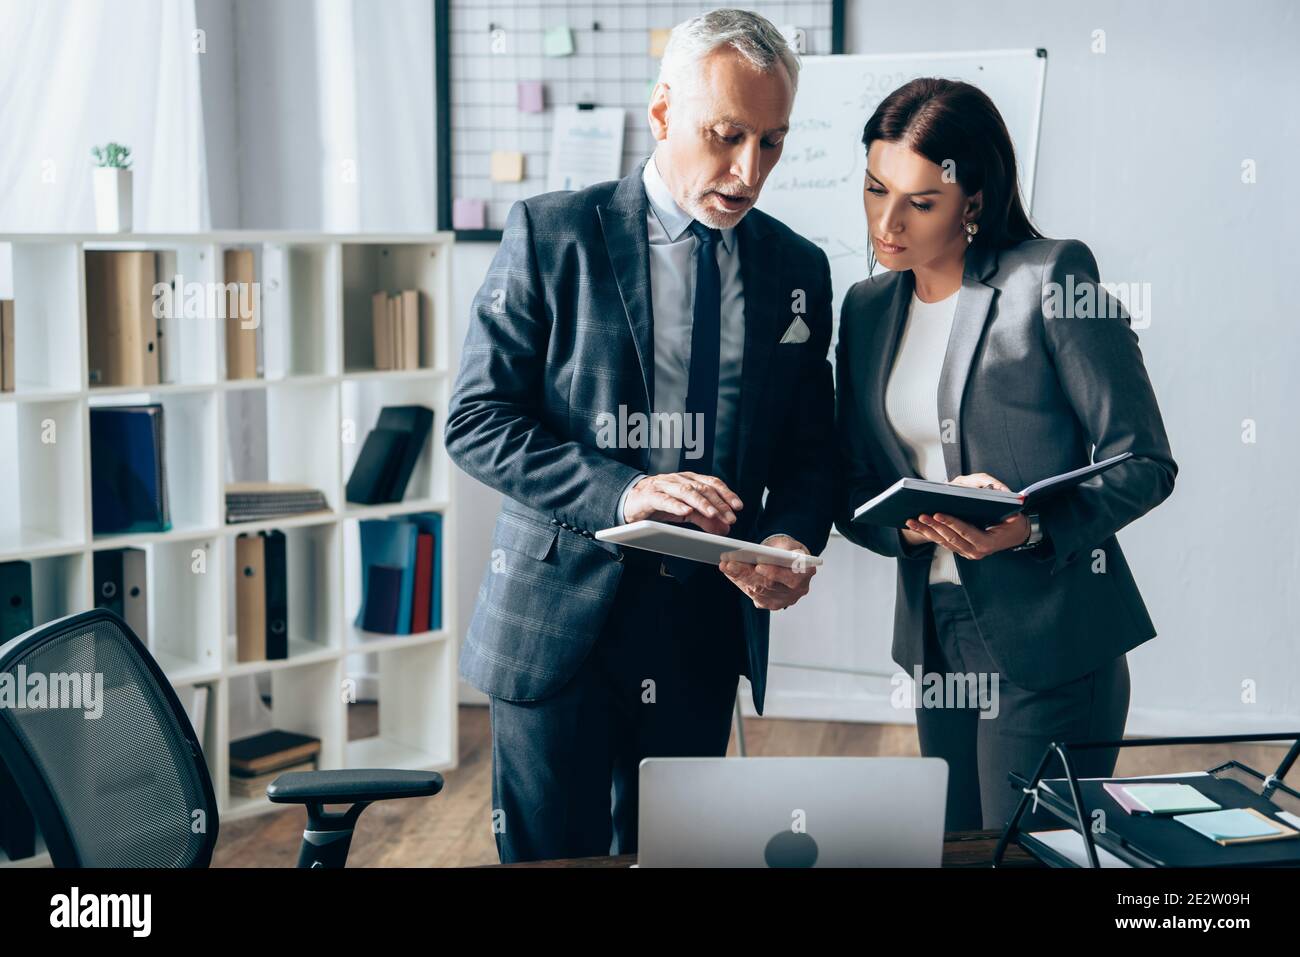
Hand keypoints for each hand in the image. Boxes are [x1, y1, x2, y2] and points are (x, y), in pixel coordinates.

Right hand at [622, 472, 741, 535]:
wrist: (631, 501)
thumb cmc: (659, 503)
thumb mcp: (685, 512)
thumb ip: (705, 518)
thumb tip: (725, 527)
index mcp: (689, 480)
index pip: (712, 483)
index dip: (726, 494)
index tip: (738, 507)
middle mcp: (678, 479)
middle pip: (702, 488)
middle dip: (718, 503)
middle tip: (730, 516)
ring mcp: (664, 485)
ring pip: (686, 491)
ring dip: (701, 503)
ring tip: (712, 514)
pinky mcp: (650, 495)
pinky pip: (664, 499)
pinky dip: (676, 505)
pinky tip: (685, 511)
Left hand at [720, 535, 815, 609]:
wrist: (789, 559)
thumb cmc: (787, 549)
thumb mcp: (788, 542)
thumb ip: (783, 548)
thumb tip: (765, 553)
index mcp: (807, 572)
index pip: (791, 576)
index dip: (774, 573)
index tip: (758, 566)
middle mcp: (798, 589)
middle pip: (770, 585)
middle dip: (747, 574)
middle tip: (729, 564)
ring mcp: (786, 599)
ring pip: (760, 591)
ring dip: (740, 579)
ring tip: (726, 566)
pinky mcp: (773, 603)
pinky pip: (755, 596)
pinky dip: (741, 583)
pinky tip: (730, 573)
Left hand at [903, 473, 1029, 559]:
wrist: (1016, 535)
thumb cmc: (1013, 521)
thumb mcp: (1012, 511)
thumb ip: (1001, 501)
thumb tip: (991, 490)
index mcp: (986, 543)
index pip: (965, 532)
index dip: (950, 523)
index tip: (937, 514)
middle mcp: (975, 551)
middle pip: (950, 538)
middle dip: (933, 526)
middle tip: (920, 515)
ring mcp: (967, 552)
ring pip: (943, 542)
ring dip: (927, 531)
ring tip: (912, 521)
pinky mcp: (961, 550)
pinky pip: (943, 542)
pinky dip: (929, 534)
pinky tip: (917, 527)